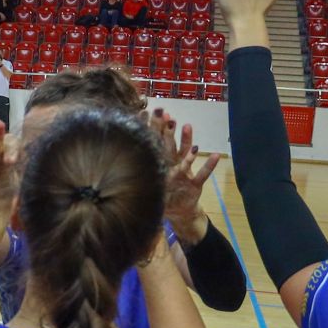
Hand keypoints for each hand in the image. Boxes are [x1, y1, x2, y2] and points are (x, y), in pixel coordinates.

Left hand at [148, 109, 218, 242]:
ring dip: (187, 140)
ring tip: (187, 126)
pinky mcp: (195, 183)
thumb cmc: (162, 199)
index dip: (150, 132)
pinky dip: (209, 165)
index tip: (146, 115)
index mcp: (159, 166)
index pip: (153, 146)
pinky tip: (216, 155)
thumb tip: (111, 169)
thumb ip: (135, 181)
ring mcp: (184, 173)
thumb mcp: (146, 190)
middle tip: (166, 115)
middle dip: (167, 130)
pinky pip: (203, 174)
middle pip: (169, 145)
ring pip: (185, 154)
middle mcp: (172, 166)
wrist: (179, 213)